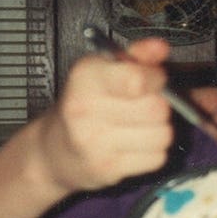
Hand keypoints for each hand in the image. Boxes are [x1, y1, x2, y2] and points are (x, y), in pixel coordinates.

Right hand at [31, 38, 173, 195]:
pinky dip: (153, 152)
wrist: (54, 150)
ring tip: (139, 126)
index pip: (138, 79)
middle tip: (144, 105)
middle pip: (157, 108)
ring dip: (159, 130)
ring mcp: (95, 143)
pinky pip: (157, 158)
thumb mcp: (104, 69)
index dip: (155, 79)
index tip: (152, 80)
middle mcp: (86, 110)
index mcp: (86, 77)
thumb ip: (136, 56)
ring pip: (162, 135)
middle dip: (159, 105)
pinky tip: (133, 144)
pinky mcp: (107, 169)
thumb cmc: (85, 103)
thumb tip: (160, 48)